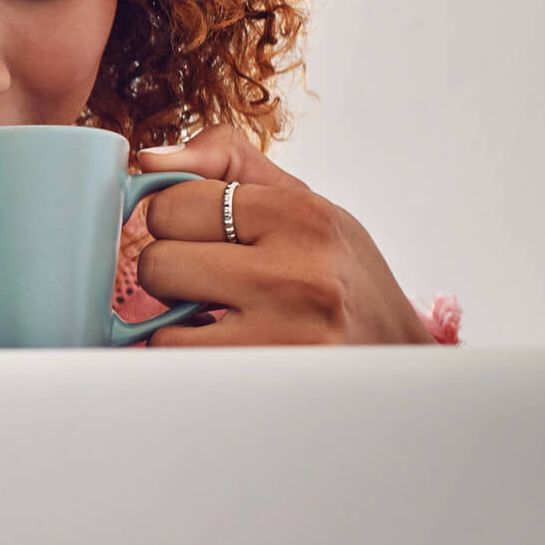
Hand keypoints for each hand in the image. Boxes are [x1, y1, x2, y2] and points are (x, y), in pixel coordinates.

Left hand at [128, 124, 434, 346]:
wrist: (395, 354)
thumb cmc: (339, 274)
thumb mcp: (303, 203)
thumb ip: (227, 164)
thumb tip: (149, 160)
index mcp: (302, 217)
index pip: (173, 204)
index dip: (174, 221)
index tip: (202, 234)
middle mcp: (296, 275)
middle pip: (157, 263)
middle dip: (172, 273)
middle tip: (213, 281)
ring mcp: (283, 336)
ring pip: (161, 326)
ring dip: (179, 324)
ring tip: (224, 317)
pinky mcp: (266, 384)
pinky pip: (182, 368)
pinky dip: (192, 359)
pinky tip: (230, 346)